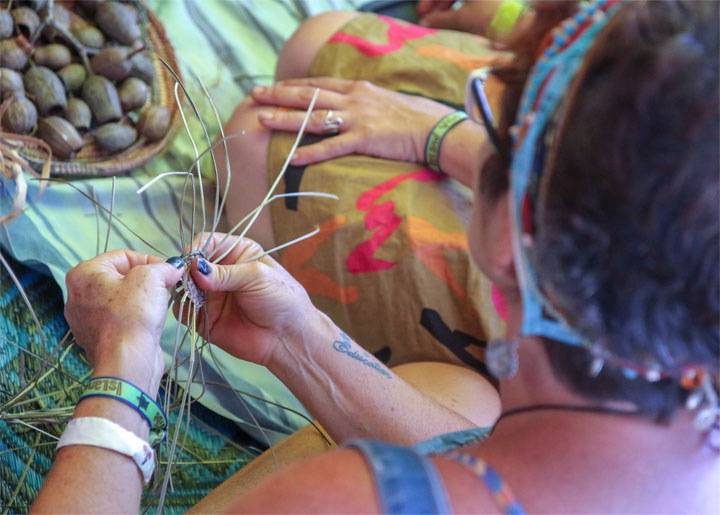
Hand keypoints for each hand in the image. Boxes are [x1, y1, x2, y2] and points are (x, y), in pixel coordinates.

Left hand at [64, 250, 183, 391]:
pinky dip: (134, 316)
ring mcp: (84, 318)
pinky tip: (149, 321)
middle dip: (146, 280)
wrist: (127, 362)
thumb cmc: (134, 315)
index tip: (169, 270)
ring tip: (159, 303)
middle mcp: (77, 295)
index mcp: (84, 274)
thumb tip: (173, 268)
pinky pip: (118, 318)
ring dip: (141, 298)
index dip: (150, 260)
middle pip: (120, 277)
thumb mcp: (152, 278)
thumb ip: (163, 267)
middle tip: (166, 285)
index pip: (123, 256)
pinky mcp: (95, 338)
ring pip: (120, 298)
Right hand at [180, 233, 316, 367]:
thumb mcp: (257, 277)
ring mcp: (212, 295)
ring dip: (183, 290)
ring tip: (193, 296)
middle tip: (188, 280)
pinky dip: (183, 309)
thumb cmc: (282, 299)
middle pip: (191, 265)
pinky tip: (192, 310)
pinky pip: (185, 311)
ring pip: (185, 287)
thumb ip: (225, 273)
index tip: (190, 259)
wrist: (288, 337)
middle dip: (185, 271)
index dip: (195, 248)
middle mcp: (221, 272)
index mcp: (237, 253)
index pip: (207, 242)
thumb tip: (195, 267)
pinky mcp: (205, 318)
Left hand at [251, 77, 453, 166]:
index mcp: (359, 89)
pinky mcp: (365, 139)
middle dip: (279, 95)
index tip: (274, 87)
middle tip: (254, 97)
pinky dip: (311, 152)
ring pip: (314, 117)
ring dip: (286, 119)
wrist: (437, 128)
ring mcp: (358, 118)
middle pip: (309, 95)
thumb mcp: (385, 103)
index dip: (294, 85)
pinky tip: (292, 158)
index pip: (319, 84)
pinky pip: (332, 146)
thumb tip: (349, 109)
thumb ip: (364, 104)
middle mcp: (354, 99)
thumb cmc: (416, 119)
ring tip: (263, 120)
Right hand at [418, 0, 503, 34]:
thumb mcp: (461, 18)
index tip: (421, 13)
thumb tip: (423, 22)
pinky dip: (458, 7)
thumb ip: (440, 19)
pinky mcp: (488, 1)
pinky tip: (453, 18)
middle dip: (437, 3)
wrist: (517, 26)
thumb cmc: (487, 18)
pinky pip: (468, 0)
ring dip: (446, 6)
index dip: (429, 1)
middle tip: (427, 18)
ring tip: (439, 21)